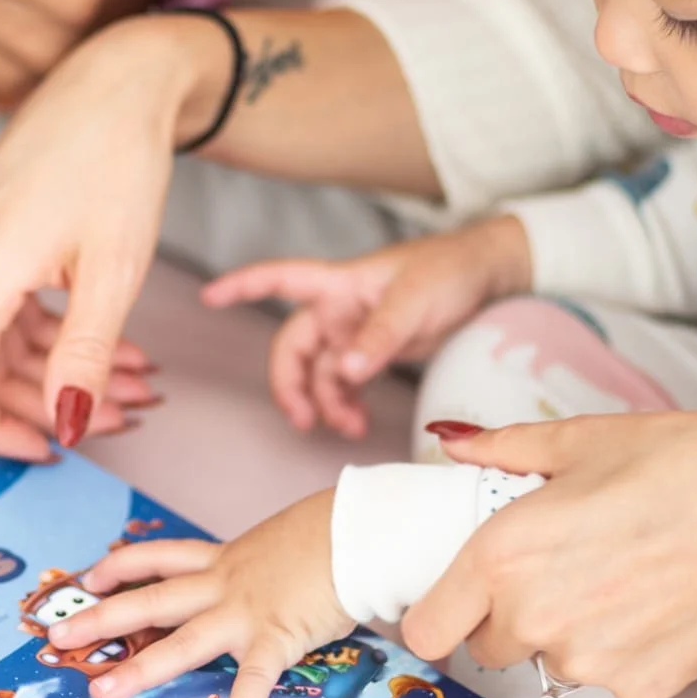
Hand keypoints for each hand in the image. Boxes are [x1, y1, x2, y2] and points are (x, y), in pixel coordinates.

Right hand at [0, 17, 224, 457]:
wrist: (112, 83)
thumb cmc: (119, 162)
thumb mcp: (115, 270)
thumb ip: (85, 356)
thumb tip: (69, 425)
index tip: (53, 450)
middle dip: (51, 402)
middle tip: (129, 413)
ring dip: (58, 372)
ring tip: (135, 382)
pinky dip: (49, 336)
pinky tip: (109, 348)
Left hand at [46, 490, 351, 697]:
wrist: (361, 528)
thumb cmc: (332, 535)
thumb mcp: (281, 544)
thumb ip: (263, 566)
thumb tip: (265, 579)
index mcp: (224, 560)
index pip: (159, 557)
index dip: (120, 566)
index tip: (89, 576)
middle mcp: (223, 584)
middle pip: (149, 601)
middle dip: (101, 620)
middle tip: (57, 637)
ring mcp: (245, 611)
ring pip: (181, 642)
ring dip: (139, 669)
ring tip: (102, 692)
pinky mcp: (278, 634)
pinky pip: (255, 677)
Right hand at [201, 218, 531, 439]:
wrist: (487, 276)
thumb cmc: (447, 270)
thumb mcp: (416, 300)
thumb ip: (380, 335)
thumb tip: (347, 370)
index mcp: (338, 282)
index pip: (278, 278)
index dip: (242, 286)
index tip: (209, 297)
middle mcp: (337, 307)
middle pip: (293, 347)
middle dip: (290, 384)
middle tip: (302, 419)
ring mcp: (352, 330)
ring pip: (320, 372)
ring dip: (326, 402)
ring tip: (348, 427)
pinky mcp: (372, 350)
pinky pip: (345, 382)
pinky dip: (346, 404)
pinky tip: (357, 422)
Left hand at [403, 411, 696, 697]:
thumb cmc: (682, 462)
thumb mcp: (580, 440)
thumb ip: (501, 448)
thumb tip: (451, 438)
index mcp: (502, 559)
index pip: (427, 631)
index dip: (439, 614)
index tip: (458, 600)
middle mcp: (536, 620)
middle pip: (488, 646)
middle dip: (507, 615)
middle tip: (558, 567)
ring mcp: (592, 662)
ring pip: (550, 662)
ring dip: (566, 633)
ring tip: (616, 576)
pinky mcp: (644, 687)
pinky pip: (606, 676)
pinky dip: (620, 649)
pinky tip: (655, 603)